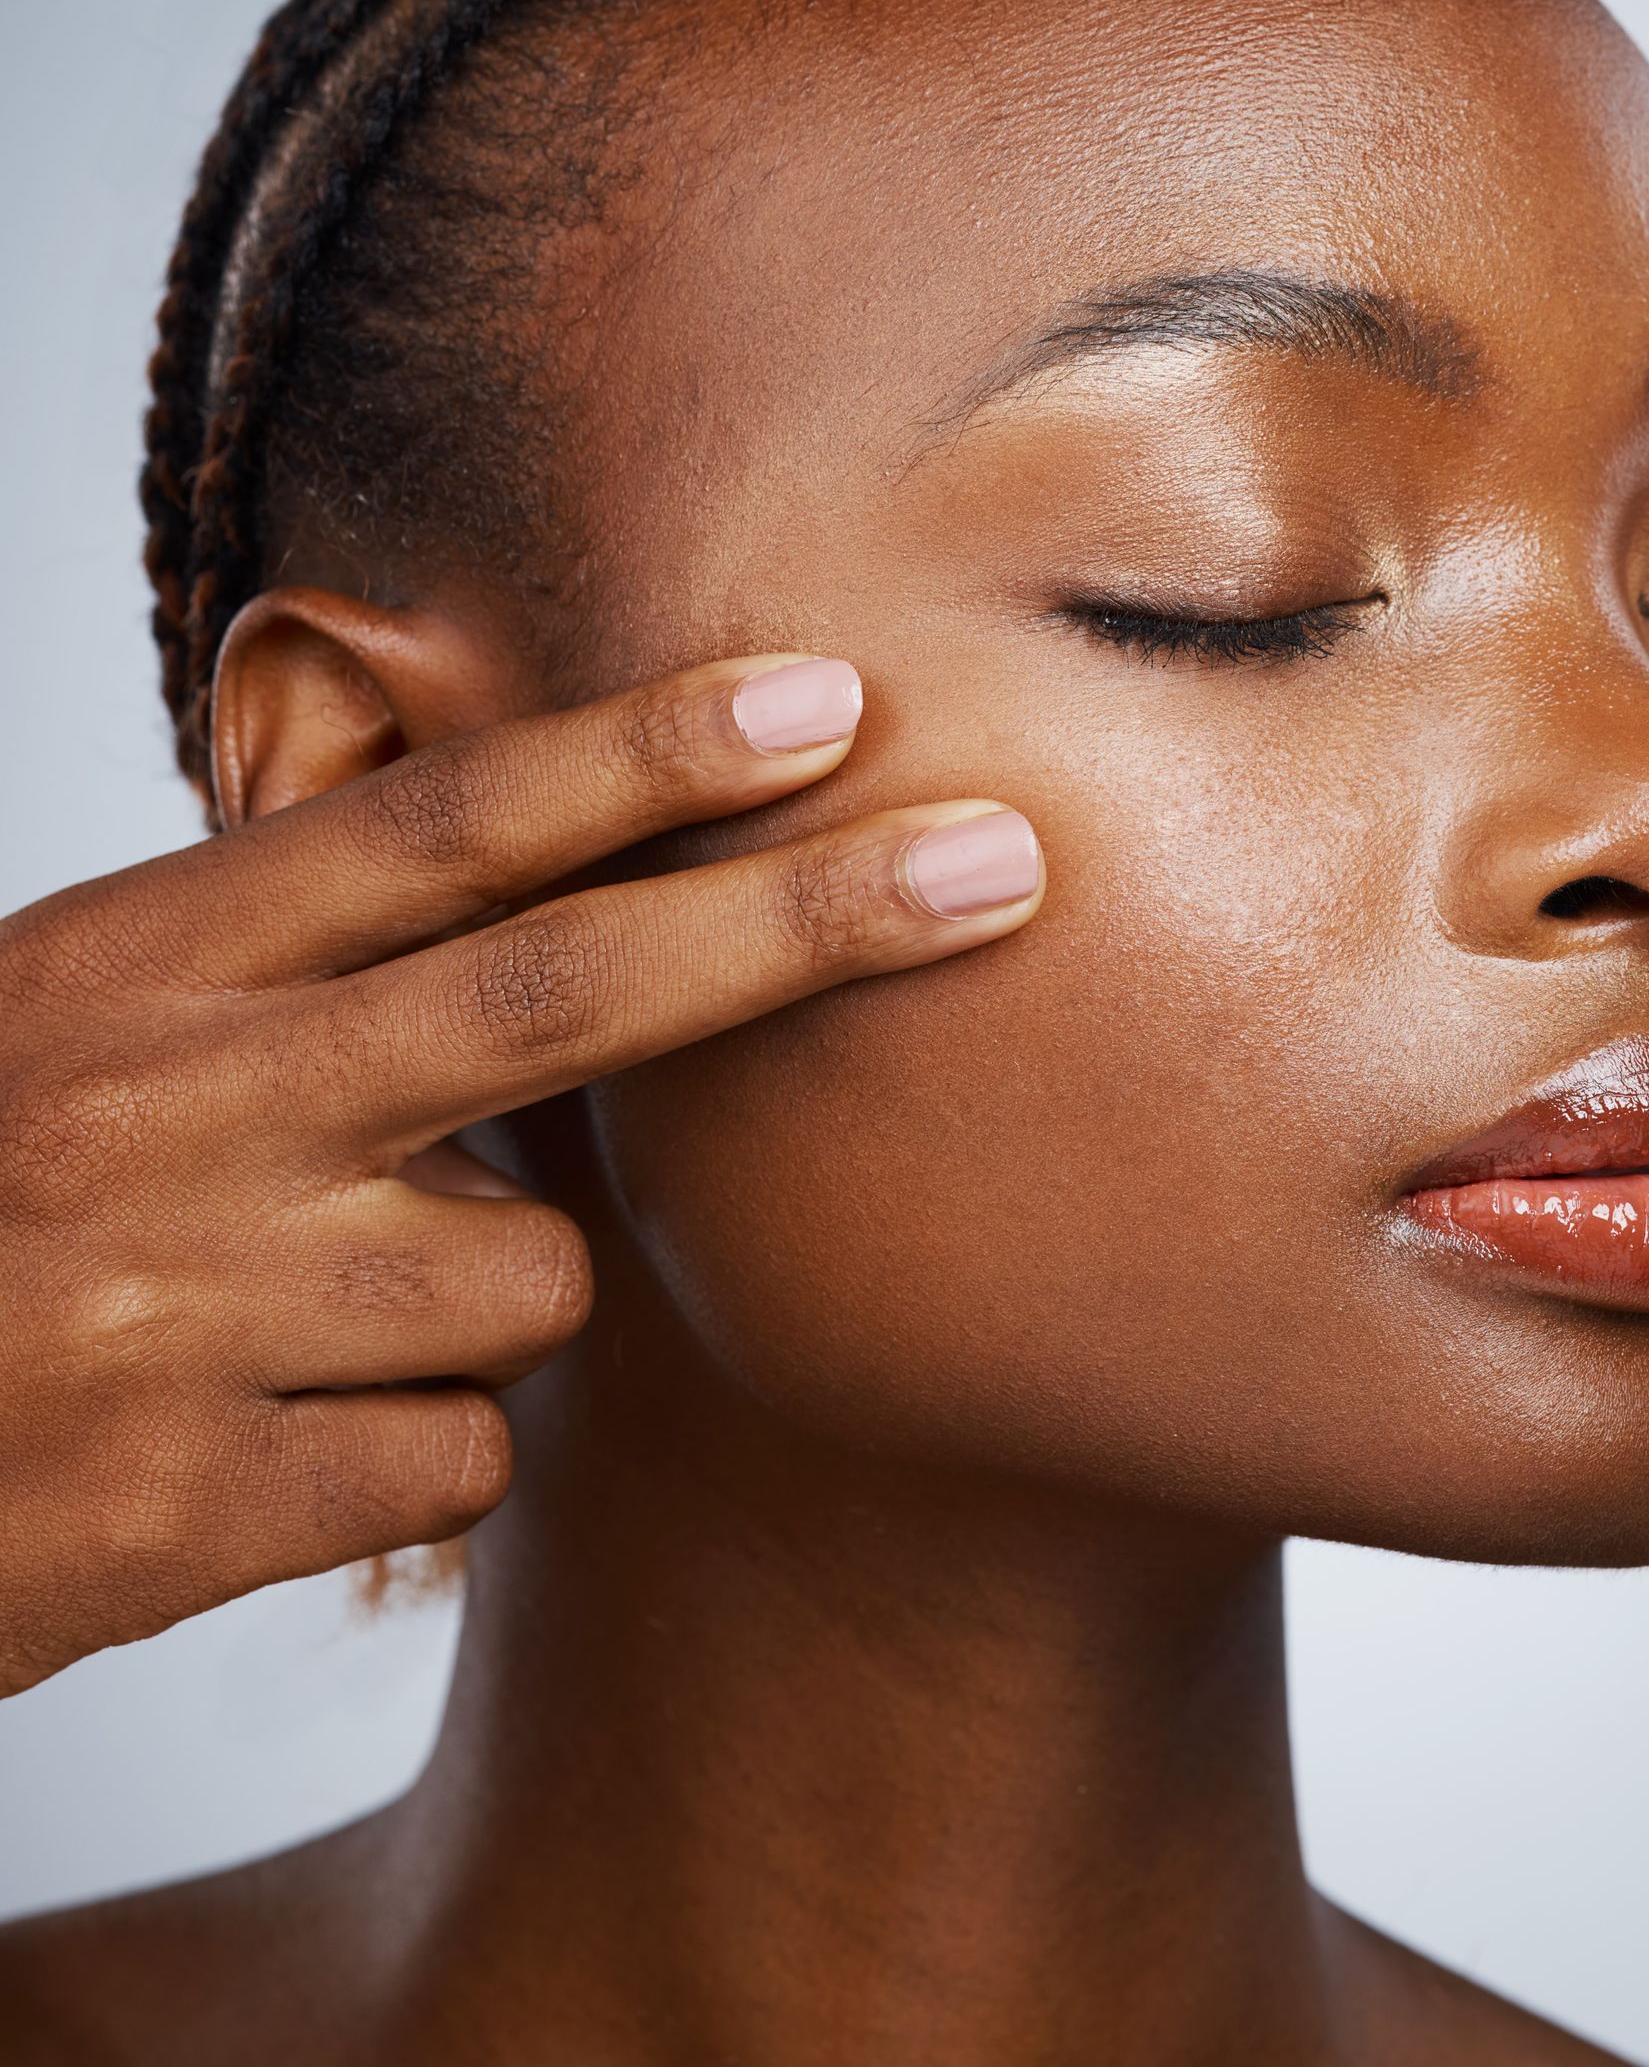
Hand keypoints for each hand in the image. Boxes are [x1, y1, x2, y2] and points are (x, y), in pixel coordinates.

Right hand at [0, 653, 1041, 1693]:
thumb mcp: (74, 1028)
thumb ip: (285, 969)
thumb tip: (551, 901)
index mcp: (134, 962)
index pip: (433, 831)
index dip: (642, 755)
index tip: (824, 698)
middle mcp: (173, 1107)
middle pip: (557, 996)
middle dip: (802, 923)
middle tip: (1003, 863)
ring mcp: (185, 1305)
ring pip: (529, 1280)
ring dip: (477, 1301)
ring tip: (295, 1320)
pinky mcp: (190, 1502)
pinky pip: (459, 1462)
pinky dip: (406, 1454)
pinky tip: (253, 1448)